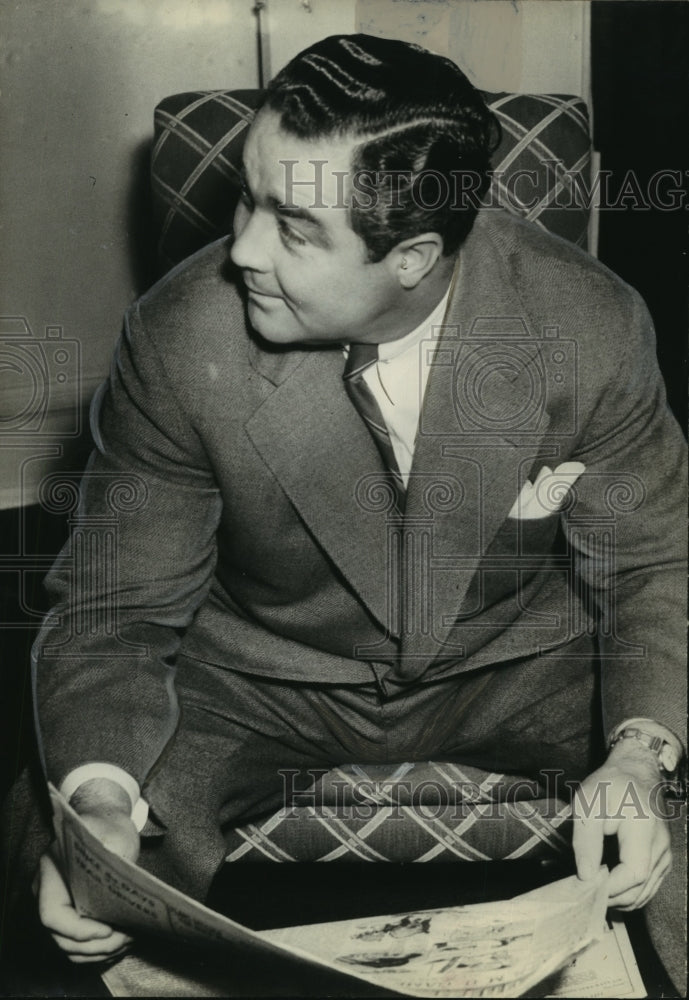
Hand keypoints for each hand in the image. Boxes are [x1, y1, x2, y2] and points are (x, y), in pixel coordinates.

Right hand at [35, 779, 139, 962]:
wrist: (103, 820)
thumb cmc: (107, 825)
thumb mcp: (113, 833)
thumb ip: (113, 858)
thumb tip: (121, 889)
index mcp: (51, 872)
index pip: (52, 915)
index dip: (78, 930)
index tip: (108, 929)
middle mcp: (48, 893)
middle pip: (61, 938)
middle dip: (95, 945)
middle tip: (127, 937)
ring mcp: (59, 906)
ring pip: (70, 948)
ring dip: (99, 953)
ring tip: (129, 940)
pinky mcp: (73, 915)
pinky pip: (79, 945)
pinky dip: (99, 951)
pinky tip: (123, 941)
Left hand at [572, 744, 670, 909]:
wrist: (635, 772)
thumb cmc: (610, 785)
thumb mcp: (588, 804)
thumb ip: (586, 841)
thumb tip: (586, 876)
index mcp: (644, 829)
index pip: (634, 873)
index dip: (611, 888)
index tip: (586, 888)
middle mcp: (661, 845)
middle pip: (640, 889)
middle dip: (612, 897)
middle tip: (584, 894)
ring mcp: (665, 854)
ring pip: (645, 892)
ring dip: (620, 899)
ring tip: (593, 891)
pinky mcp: (663, 858)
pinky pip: (648, 886)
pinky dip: (629, 892)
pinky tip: (609, 886)